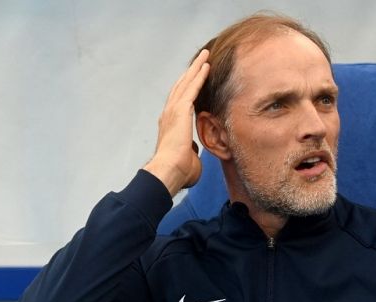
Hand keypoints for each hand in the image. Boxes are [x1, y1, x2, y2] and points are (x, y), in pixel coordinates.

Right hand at [144, 50, 209, 195]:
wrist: (169, 171)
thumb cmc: (179, 171)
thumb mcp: (188, 158)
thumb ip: (191, 151)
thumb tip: (194, 153)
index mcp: (170, 125)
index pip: (180, 102)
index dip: (187, 88)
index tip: (195, 79)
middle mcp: (169, 114)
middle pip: (181, 86)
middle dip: (191, 72)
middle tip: (201, 59)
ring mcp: (173, 111)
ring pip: (186, 83)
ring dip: (196, 68)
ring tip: (205, 55)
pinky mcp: (180, 110)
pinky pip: (192, 88)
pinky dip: (199, 76)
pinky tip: (207, 66)